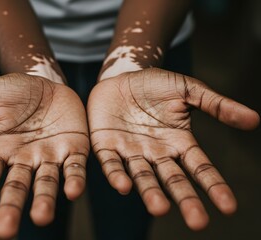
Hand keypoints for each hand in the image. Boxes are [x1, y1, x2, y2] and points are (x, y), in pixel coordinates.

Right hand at [0, 73, 88, 238]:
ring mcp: (50, 156)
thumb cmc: (13, 91)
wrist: (46, 82)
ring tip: (42, 217)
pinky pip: (75, 168)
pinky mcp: (74, 149)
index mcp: (0, 150)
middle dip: (12, 208)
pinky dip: (74, 180)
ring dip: (45, 200)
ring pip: (46, 183)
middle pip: (16, 187)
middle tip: (5, 231)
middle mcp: (25, 159)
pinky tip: (73, 192)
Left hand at [87, 68, 258, 229]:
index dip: (214, 186)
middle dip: (185, 199)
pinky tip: (124, 186)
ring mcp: (131, 151)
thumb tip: (255, 120)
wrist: (122, 77)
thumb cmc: (155, 85)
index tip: (229, 207)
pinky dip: (117, 175)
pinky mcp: (106, 146)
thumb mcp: (188, 90)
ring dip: (150, 193)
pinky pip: (112, 164)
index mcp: (178, 142)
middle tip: (198, 222)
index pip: (200, 168)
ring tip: (160, 208)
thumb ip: (216, 105)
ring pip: (143, 177)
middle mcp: (156, 153)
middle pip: (173, 180)